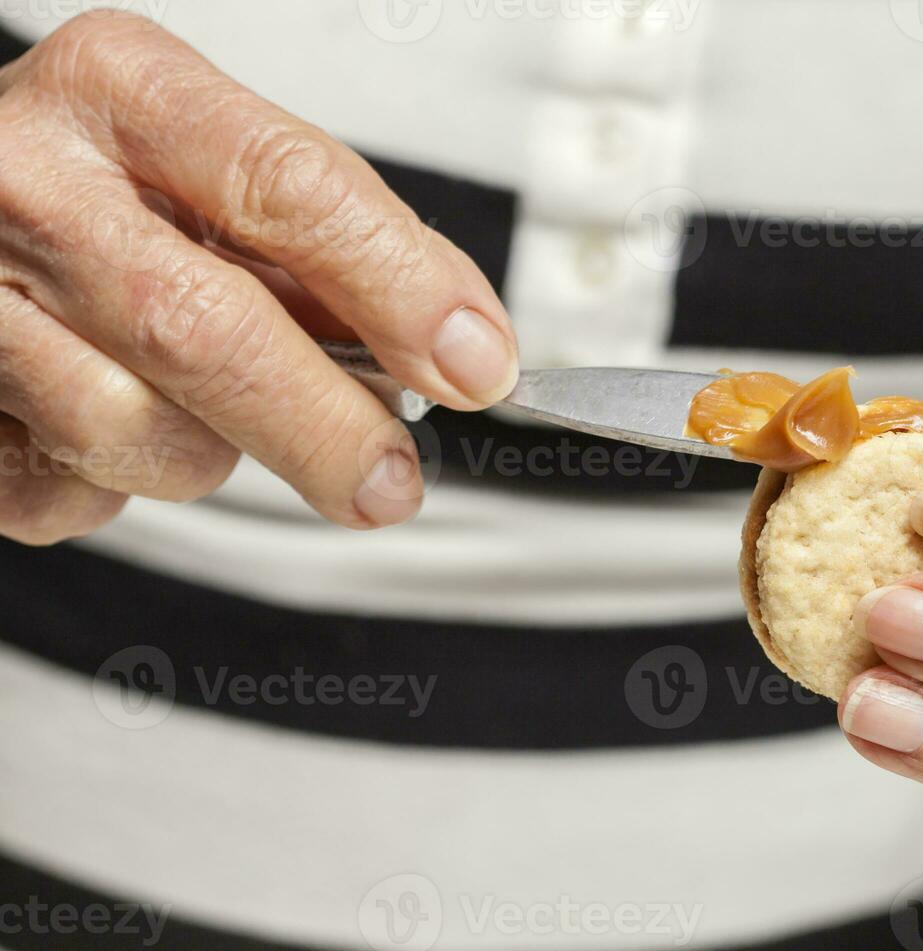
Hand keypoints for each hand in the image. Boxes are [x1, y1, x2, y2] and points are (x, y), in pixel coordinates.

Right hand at [0, 12, 516, 543]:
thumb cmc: (100, 188)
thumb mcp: (212, 166)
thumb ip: (332, 241)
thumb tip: (456, 343)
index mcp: (121, 90)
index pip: (289, 187)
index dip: (399, 288)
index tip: (477, 362)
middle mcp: (27, 177)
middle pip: (208, 330)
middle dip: (327, 427)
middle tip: (390, 480)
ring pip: (136, 428)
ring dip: (207, 452)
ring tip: (203, 409)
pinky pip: (65, 486)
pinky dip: (116, 482)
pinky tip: (108, 419)